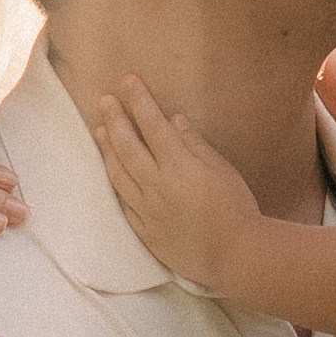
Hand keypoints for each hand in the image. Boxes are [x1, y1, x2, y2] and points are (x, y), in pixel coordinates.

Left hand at [92, 79, 258, 289]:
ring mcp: (148, 211)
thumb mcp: (222, 169)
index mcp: (180, 168)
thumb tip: (173, 120)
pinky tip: (110, 170)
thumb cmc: (236, 208)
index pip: (153, 126)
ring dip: (107, 149)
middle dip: (115, 119)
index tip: (129, 81)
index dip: (140, 101)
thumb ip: (195, 144)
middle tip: (104, 99)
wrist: (236, 255)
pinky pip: (123, 203)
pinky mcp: (145, 231)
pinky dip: (115, 182)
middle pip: (128, 147)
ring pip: (119, 174)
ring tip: (98, 129)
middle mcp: (158, 187)